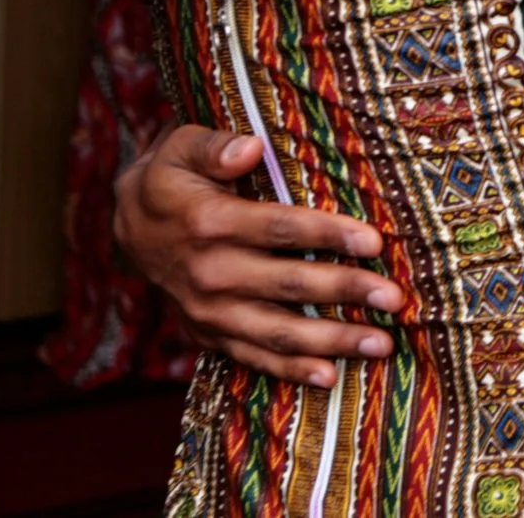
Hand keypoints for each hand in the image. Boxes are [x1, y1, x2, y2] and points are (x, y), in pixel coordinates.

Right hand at [113, 123, 401, 385]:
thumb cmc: (171, 176)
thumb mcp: (181, 146)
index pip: (280, 229)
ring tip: (382, 344)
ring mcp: (208, 311)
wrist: (127, 226)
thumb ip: (216, 146)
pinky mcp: (208, 334)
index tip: (375, 242)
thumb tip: (252, 147)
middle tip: (395, 298)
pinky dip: (291, 372)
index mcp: (208, 222)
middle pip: (290, 285)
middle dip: (347, 291)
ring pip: (278, 332)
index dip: (328, 234)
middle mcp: (209, 273)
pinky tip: (331, 377)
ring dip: (333, 341)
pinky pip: (253, 357)